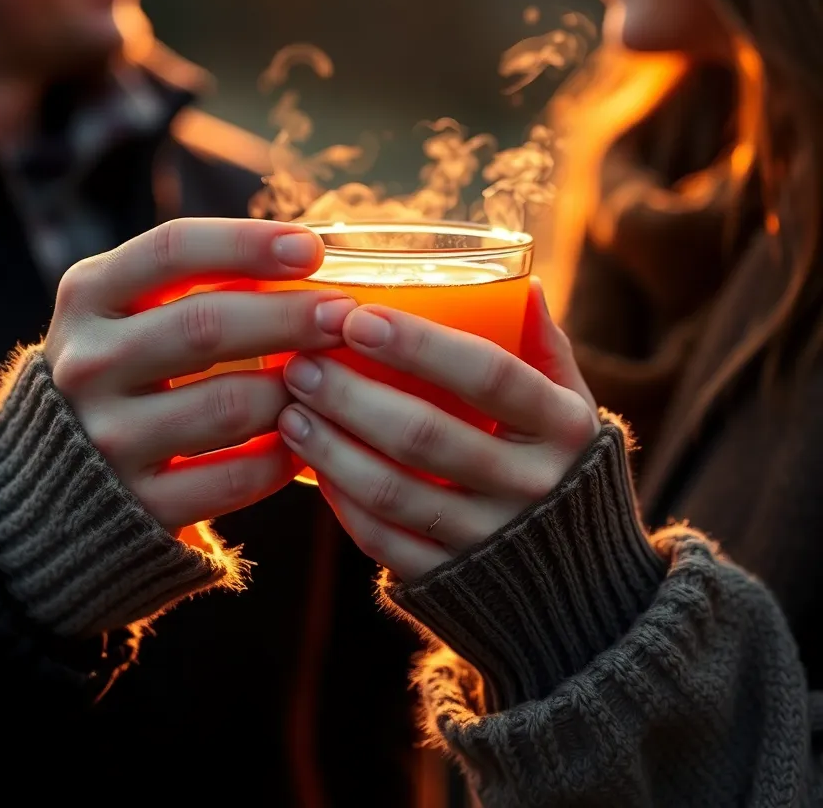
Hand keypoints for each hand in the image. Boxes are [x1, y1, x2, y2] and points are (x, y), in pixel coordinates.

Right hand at [44, 218, 354, 529]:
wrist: (59, 477)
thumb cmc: (129, 366)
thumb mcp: (133, 308)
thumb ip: (200, 278)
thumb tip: (313, 252)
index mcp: (88, 295)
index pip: (173, 249)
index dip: (249, 243)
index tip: (313, 248)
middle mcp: (88, 364)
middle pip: (207, 326)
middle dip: (292, 316)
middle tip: (347, 315)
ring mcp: (106, 440)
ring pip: (230, 405)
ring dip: (297, 389)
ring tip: (335, 377)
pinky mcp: (137, 505)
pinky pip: (235, 478)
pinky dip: (285, 454)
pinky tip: (308, 435)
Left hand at [277, 278, 598, 580]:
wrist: (580, 588)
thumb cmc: (559, 466)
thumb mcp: (571, 406)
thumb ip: (542, 347)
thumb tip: (519, 281)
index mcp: (565, 428)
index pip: (489, 374)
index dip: (420, 344)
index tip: (359, 317)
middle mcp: (534, 488)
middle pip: (426, 434)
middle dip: (351, 394)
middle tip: (302, 363)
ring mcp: (491, 542)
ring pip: (393, 492)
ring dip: (331, 447)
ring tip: (290, 410)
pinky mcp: (454, 587)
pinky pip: (383, 541)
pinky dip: (341, 500)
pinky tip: (312, 465)